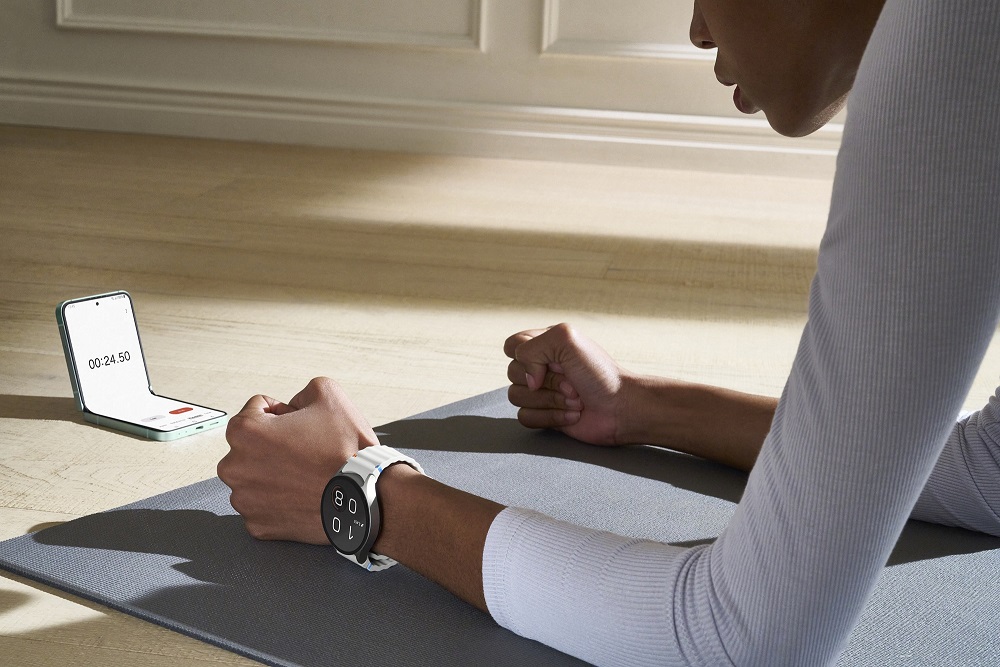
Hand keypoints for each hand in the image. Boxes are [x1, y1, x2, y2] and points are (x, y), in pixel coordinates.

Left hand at [217, 377, 377, 543]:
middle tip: (306, 450)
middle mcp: (235, 467)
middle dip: (273, 444)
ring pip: (255, 477)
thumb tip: (294, 405)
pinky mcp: (257, 525)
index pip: (256, 409)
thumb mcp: (328, 393)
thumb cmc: (346, 449)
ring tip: (306, 474)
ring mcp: (245, 500)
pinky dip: (278, 500)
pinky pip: (263, 505)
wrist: (364, 495)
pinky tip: (301, 494)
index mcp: (244, 431)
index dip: (283, 413)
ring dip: (273, 473)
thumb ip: (301, 391)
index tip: (302, 426)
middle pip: (250, 445)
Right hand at [504, 323, 630, 445]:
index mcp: (545, 344)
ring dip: (550, 400)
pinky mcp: (543, 415)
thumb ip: (531, 347)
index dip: (527, 356)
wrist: (620, 408)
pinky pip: (524, 417)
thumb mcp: (566, 340)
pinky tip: (571, 415)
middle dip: (546, 381)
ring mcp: (541, 392)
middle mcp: (540, 367)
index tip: (553, 361)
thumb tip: (526, 378)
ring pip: (516, 396)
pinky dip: (550, 417)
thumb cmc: (600, 374)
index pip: (512, 346)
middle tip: (571, 382)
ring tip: (574, 400)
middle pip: (512, 373)